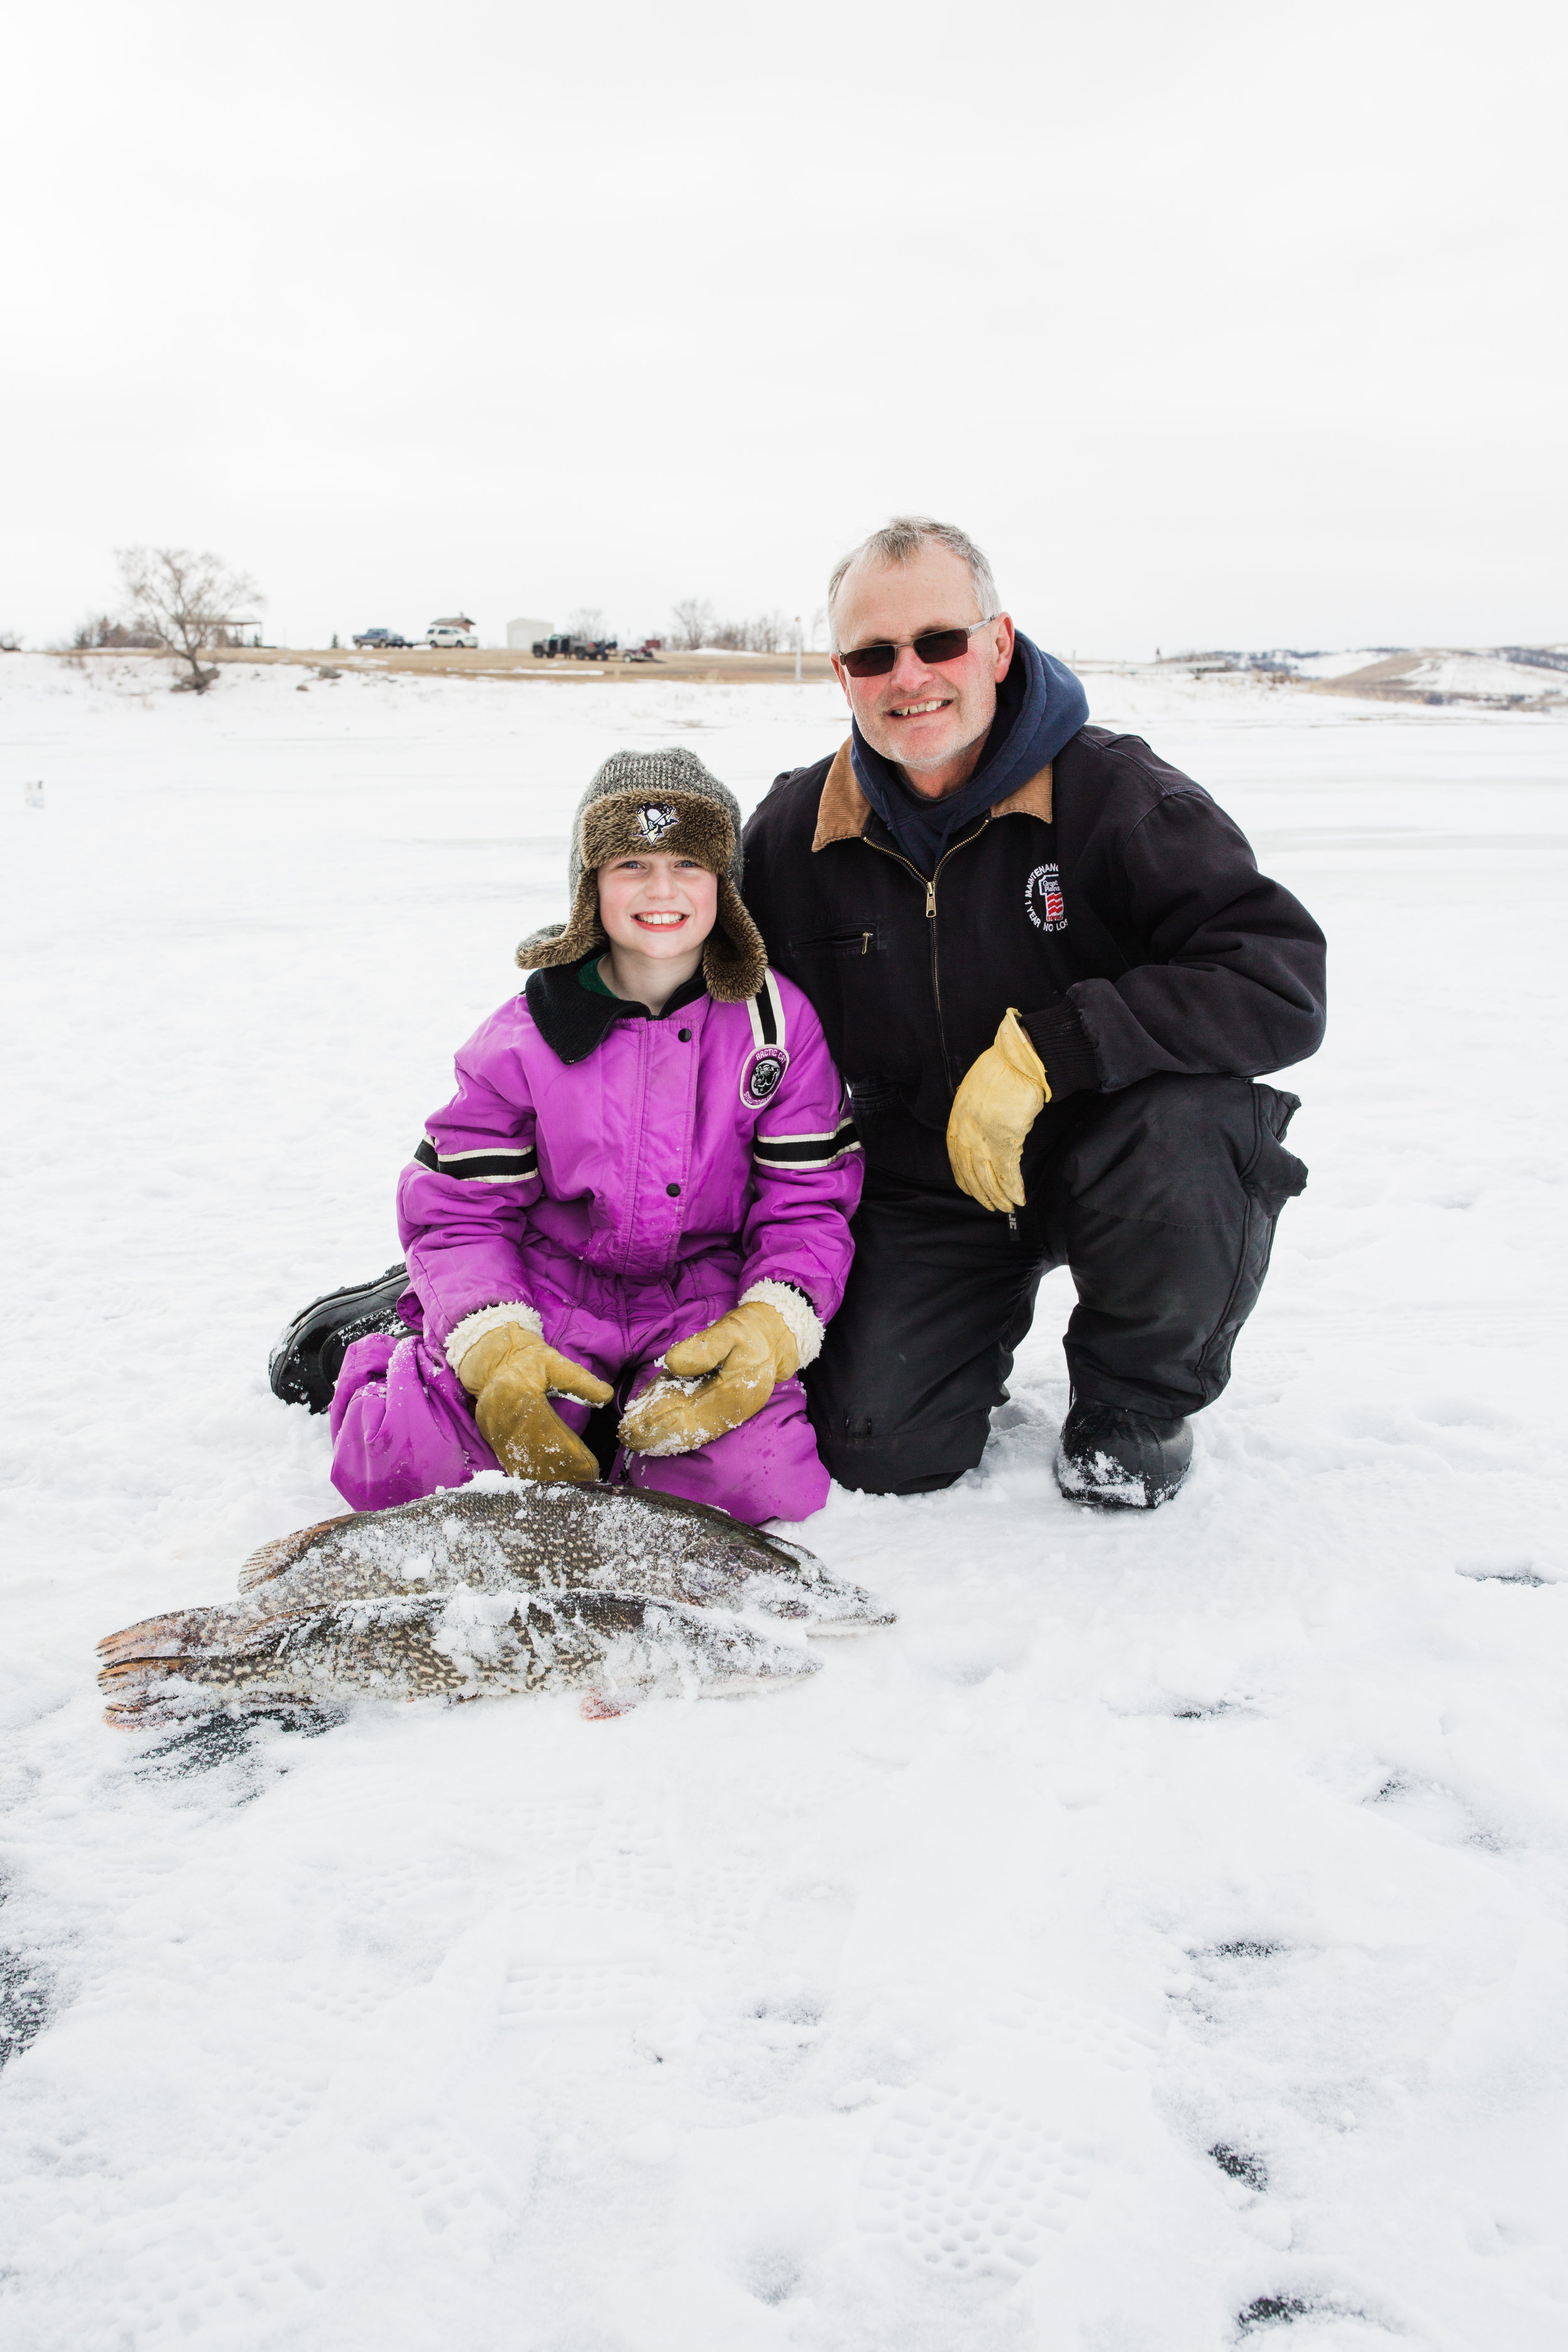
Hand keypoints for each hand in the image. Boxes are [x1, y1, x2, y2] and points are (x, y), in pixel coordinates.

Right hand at [457, 1323, 611, 1483]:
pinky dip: (533, 1476)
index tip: (590, 1468)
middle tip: (587, 1482)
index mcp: (519, 1396)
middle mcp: (503, 1418)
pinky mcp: (492, 1439)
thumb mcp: (554, 1362)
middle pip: (536, 1455)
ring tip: (574, 1485)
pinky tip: (551, 1482)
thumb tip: (607, 1395)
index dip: (570, 1453)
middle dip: (563, 1472)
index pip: (549, 1433)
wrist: (492, 1362)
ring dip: (548, 1478)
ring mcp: (495, 1432)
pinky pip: (513, 1464)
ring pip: (523, 1465)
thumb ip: (580, 1381)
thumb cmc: (527, 1361)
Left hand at [617, 1300, 798, 1457]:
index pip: (688, 1417)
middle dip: (653, 1434)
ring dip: (660, 1437)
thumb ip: (705, 1347)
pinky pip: (695, 1426)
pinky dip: (673, 1430)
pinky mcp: (721, 1410)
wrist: (772, 1339)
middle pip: (686, 1430)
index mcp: (732, 1396)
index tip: (632, 1426)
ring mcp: (726, 1414)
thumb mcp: (730, 1331)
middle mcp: (729, 1412)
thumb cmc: (749, 1333)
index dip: (658, 1424)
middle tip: (625, 1436)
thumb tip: (673, 1362)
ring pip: (689, 1431)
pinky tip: (653, 1431)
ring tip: (632, 1438)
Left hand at [945, 1007, 1050, 1212]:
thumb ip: (974, 1113)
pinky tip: (1018, 1199)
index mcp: (958, 1119)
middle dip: (980, 1192)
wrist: (1017, 1061)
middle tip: (990, 1205)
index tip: (968, 1189)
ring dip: (997, 1196)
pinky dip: (1013, 1189)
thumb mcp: (976, 1091)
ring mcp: (985, 1138)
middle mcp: (967, 1132)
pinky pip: (1007, 1173)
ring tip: (1006, 1207)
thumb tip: (984, 1127)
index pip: (956, 1157)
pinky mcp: (1006, 1141)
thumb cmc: (1001, 1070)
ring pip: (987, 1177)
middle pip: (970, 1172)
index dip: (963, 1177)